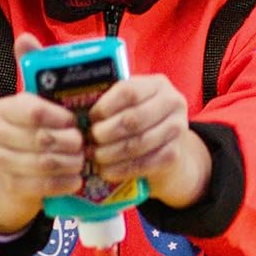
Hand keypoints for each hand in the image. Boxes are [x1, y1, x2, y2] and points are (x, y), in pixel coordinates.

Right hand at [0, 33, 84, 232]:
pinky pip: (42, 186)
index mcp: (1, 108)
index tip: (76, 120)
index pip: (33, 111)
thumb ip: (33, 67)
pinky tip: (76, 178)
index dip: (60, 117)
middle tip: (86, 143)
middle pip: (42, 139)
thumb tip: (24, 37)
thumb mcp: (34, 97)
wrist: (12, 166)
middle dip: (70, 142)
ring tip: (83, 159)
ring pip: (44, 163)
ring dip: (71, 163)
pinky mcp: (9, 186)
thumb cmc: (32, 125)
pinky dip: (64, 182)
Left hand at [88, 74, 211, 208]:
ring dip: (110, 153)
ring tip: (95, 156)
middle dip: (106, 132)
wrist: (170, 147)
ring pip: (137, 143)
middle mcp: (173, 103)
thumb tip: (78, 111)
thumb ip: (113, 103)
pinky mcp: (174, 155)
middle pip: (132, 119)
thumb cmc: (142, 121)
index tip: (91, 118)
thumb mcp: (132, 104)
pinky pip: (143, 164)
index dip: (105, 106)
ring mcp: (177, 129)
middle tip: (90, 140)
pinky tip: (107, 171)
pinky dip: (121, 169)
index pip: (129, 91)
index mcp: (158, 84)